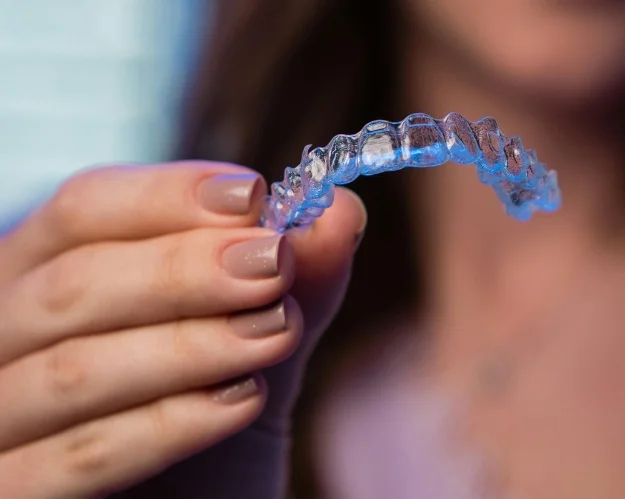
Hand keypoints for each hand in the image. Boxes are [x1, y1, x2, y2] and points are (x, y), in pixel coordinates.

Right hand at [0, 162, 365, 498]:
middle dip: (185, 269)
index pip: (83, 208)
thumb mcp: (256, 354)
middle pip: (74, 283)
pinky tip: (240, 402)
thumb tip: (338, 211)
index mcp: (46, 279)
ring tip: (275, 332)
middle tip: (274, 263)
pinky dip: (162, 426)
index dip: (168, 195)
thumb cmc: (215, 436)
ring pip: (76, 368)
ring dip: (189, 344)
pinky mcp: (12, 494)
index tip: (254, 196)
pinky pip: (74, 459)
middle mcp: (4, 340)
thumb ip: (292, 286)